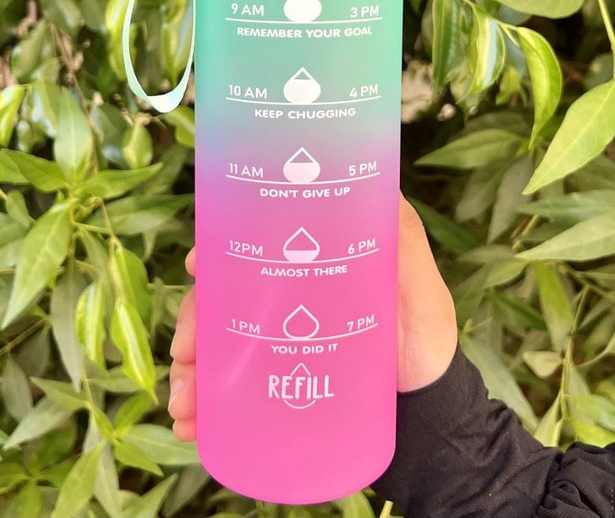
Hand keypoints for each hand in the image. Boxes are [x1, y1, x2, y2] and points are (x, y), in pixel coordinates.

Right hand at [168, 194, 457, 440]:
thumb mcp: (419, 283)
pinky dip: (203, 404)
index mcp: (309, 258)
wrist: (427, 406)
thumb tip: (379, 190)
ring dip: (191, 368)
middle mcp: (285, 292)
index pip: (249, 242)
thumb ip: (402, 240)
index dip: (216, 250)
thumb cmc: (425, 334)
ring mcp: (276, 336)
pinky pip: (227, 386)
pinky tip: (192, 423)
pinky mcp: (274, 377)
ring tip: (187, 402)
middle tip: (186, 351)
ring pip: (216, 341)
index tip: (197, 266)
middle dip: (194, 321)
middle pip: (221, 294)